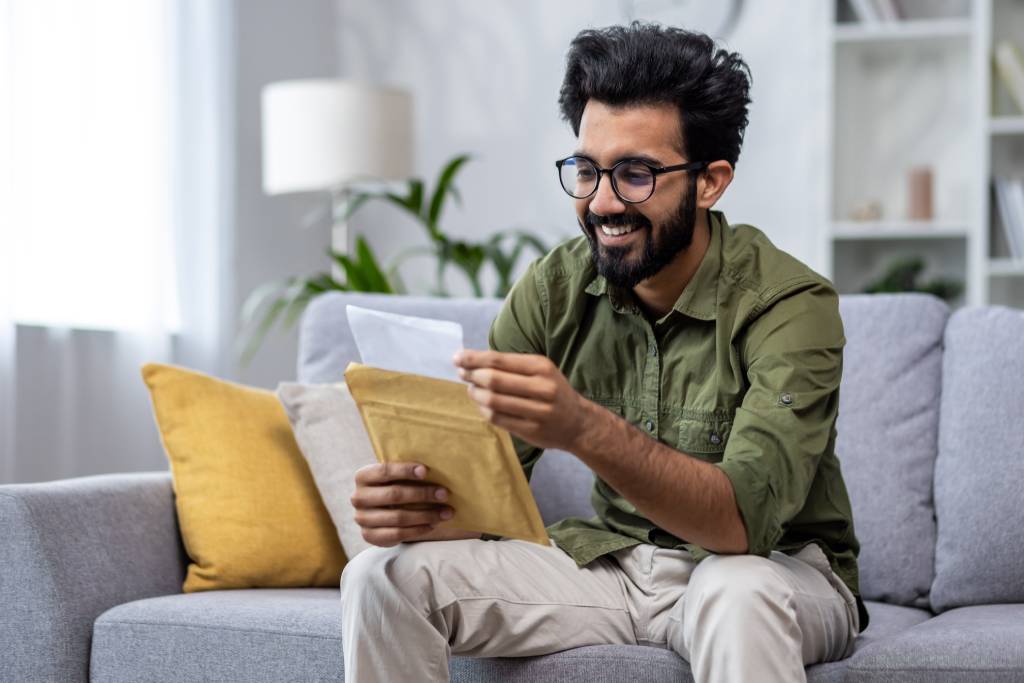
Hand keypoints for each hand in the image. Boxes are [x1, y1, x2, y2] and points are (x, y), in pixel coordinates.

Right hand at [350, 462, 456, 546]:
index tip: (426, 471)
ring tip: (446, 512)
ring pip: (398, 517)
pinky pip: (397, 534)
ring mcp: (362, 518)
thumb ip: (408, 472)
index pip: (385, 471)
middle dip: (423, 494)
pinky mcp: (369, 536)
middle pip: (394, 495)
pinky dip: (418, 530)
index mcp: (363, 476)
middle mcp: (358, 497)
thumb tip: (438, 466)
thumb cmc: (393, 487)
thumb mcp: (395, 476)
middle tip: (445, 494)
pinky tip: (433, 524)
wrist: (379, 512)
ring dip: (426, 515)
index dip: (405, 470)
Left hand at [453, 349, 589, 451]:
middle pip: (493, 380)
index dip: (474, 359)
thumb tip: (473, 361)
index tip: (457, 358)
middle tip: (462, 374)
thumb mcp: (541, 370)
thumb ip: (511, 366)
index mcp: (542, 367)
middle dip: (472, 376)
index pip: (499, 360)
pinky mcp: (531, 430)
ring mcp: (537, 411)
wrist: (578, 422)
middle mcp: (541, 388)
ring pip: (493, 401)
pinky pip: (498, 419)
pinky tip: (482, 405)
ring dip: (475, 394)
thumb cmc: (553, 390)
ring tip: (471, 390)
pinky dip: (484, 411)